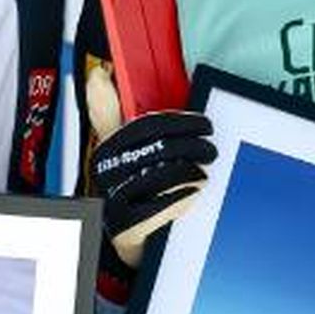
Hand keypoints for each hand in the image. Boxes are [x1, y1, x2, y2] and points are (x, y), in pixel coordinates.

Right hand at [88, 106, 215, 270]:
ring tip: (204, 175)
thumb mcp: (129, 153)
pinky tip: (192, 193)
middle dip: (193, 147)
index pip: (148, 125)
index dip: (182, 122)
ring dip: (190, 173)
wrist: (126, 234)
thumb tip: (102, 79)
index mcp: (106, 147)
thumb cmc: (136, 186)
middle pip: (159, 148)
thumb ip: (121, 117)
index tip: (206, 126)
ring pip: (161, 176)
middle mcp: (103, 171)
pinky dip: (179, 198)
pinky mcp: (122, 224)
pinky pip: (157, 208)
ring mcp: (110, 198)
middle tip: (212, 152)